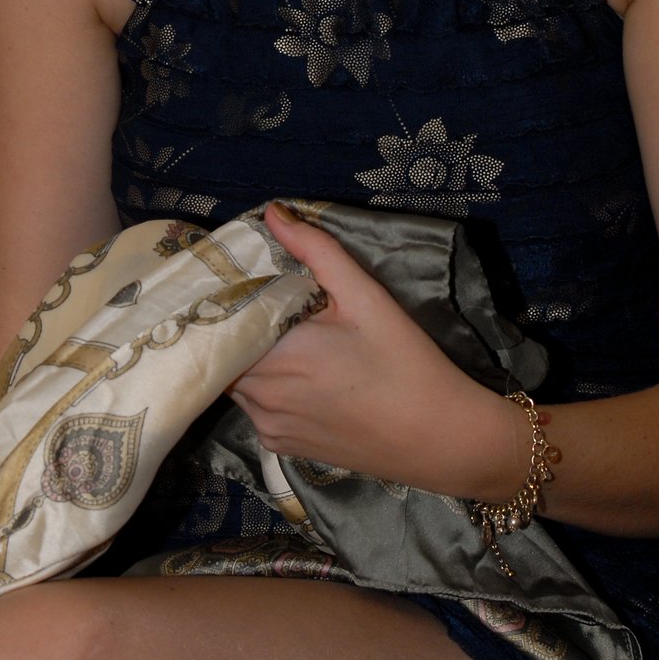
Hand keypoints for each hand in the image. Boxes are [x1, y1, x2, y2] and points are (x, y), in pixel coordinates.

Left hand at [228, 203, 516, 496]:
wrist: (438, 440)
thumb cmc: (405, 365)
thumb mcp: (366, 298)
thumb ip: (316, 251)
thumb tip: (272, 213)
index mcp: (274, 355)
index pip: (220, 319)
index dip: (226, 296)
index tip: (239, 278)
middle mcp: (259, 396)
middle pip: (223, 349)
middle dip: (238, 324)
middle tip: (265, 301)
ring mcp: (267, 425)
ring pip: (235, 379)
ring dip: (248, 356)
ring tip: (282, 336)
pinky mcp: (280, 446)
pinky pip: (254, 407)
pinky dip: (265, 387)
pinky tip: (299, 376)